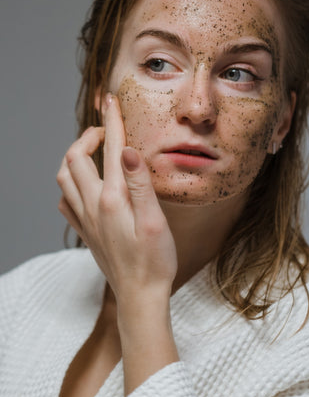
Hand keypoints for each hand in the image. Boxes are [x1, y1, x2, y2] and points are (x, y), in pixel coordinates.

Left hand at [57, 95, 177, 306]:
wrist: (140, 296)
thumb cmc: (155, 260)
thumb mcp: (155, 220)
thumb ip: (141, 184)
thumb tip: (129, 150)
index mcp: (113, 199)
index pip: (111, 149)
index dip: (112, 121)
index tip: (112, 100)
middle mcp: (93, 205)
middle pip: (74, 158)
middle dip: (87, 135)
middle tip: (105, 129)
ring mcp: (85, 219)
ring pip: (64, 178)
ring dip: (74, 157)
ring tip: (93, 150)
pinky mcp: (85, 231)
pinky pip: (65, 200)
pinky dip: (70, 183)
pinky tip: (85, 184)